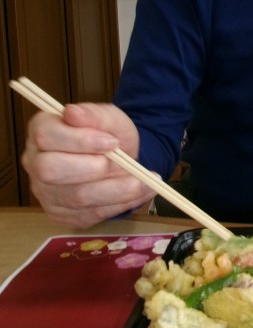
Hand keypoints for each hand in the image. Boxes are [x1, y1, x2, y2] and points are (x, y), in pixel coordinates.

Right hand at [22, 103, 154, 227]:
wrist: (122, 159)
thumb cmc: (109, 135)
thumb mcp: (109, 117)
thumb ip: (94, 114)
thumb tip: (72, 113)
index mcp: (41, 131)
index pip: (46, 136)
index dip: (79, 140)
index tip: (111, 142)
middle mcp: (35, 163)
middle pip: (50, 170)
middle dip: (93, 168)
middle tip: (122, 163)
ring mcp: (45, 192)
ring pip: (74, 198)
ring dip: (115, 189)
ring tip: (142, 180)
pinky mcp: (61, 215)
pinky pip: (90, 214)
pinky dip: (120, 203)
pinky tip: (140, 191)